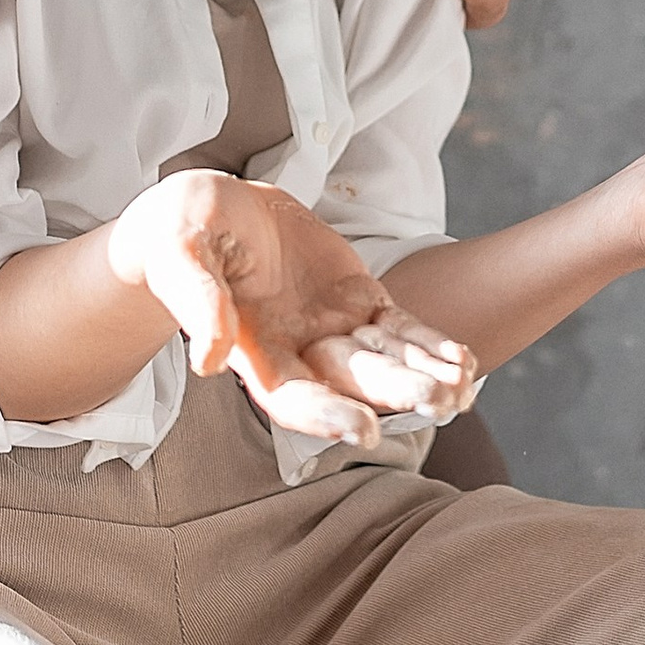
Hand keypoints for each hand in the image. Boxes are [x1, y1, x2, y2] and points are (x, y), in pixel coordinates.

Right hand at [110, 174, 479, 444]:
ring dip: (425, 376)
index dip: (327, 417)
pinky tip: (463, 362)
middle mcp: (299, 351)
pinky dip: (430, 345)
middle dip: (397, 394)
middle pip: (353, 383)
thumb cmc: (181, 235)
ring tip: (464, 388)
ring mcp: (332, 326)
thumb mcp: (182, 257)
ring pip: (386, 360)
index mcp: (253, 353)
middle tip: (442, 404)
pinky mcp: (356, 298)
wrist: (206, 212)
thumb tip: (209, 361)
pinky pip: (400, 328)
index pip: (293, 398)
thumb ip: (199, 304)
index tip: (363, 432)